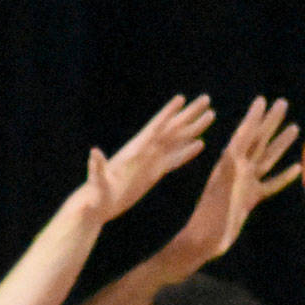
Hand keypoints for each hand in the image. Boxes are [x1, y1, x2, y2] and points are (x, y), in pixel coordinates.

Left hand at [83, 94, 215, 223]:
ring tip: (211, 115)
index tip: (181, 98)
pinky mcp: (154, 172)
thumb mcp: (97, 181)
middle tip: (206, 98)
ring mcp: (151, 161)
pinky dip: (188, 151)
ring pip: (177, 141)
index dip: (167, 113)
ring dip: (193, 128)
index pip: (154, 127)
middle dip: (189, 114)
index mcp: (135, 150)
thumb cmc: (95, 195)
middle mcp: (146, 151)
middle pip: (172, 128)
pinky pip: (175, 159)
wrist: (97, 206)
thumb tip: (94, 153)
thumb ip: (97, 167)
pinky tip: (200, 144)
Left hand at [171, 95, 300, 264]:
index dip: (252, 118)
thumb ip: (226, 174)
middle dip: (269, 122)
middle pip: (258, 141)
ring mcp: (245, 185)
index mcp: (228, 167)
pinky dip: (283, 176)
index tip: (261, 100)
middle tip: (282, 102)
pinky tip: (297, 167)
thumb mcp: (217, 194)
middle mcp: (238, 171)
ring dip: (280, 144)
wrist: (202, 242)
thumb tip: (232, 153)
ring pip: (266, 159)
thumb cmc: (208, 220)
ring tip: (294, 127)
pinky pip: (270, 185)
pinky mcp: (249, 200)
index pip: (243, 136)